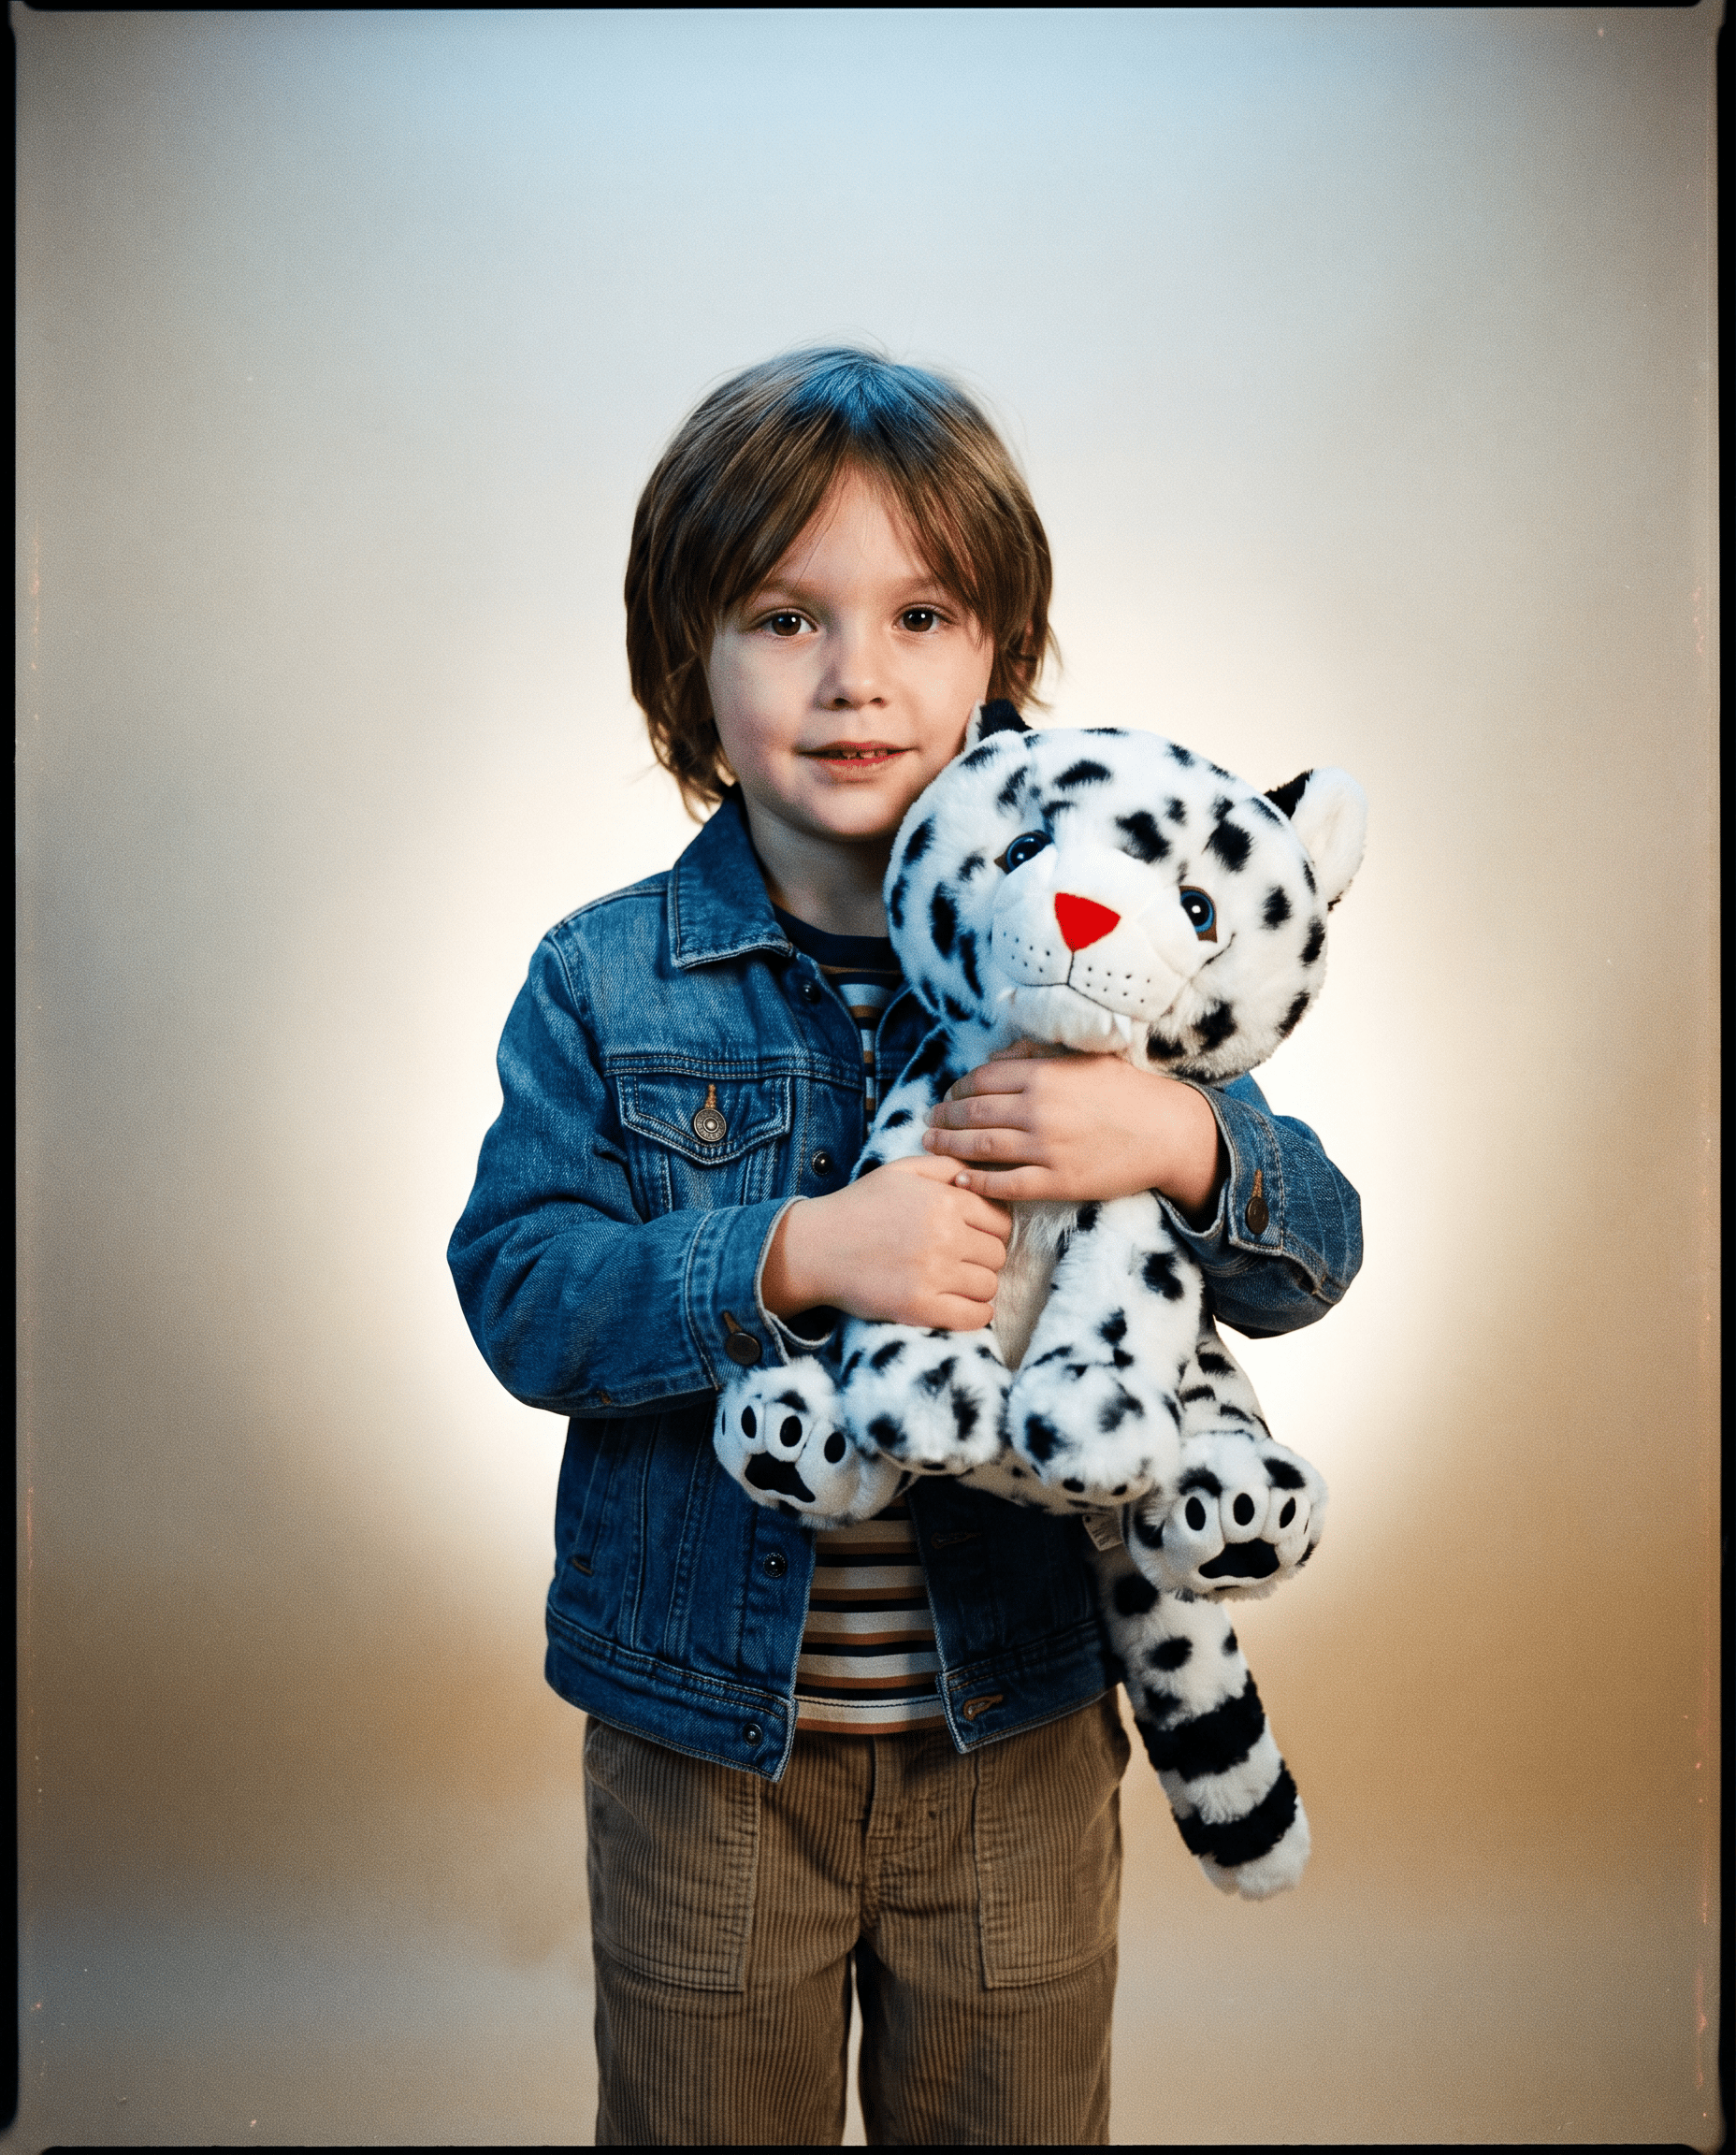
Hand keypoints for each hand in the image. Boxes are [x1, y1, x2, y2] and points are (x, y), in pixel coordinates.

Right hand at [761, 1154, 1010, 1329]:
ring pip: (989, 1286)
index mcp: (945, 1200)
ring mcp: (933, 1274)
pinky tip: (962, 1306)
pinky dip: (976, 1314)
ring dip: (978, 1286)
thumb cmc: (859, 1206)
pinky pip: (974, 1317)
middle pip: (998, 1254)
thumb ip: (946, 1165)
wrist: (815, 1247)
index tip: (972, 1235)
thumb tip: (982, 1172)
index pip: (1001, 1220)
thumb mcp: (902, 1170)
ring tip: (955, 1281)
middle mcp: (945, 1235)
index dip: (990, 1229)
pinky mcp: (919, 1307)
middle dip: (983, 1257)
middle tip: (960, 1258)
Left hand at [920, 1042, 1223, 1215]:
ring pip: (982, 1148)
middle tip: (930, 1123)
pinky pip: (1006, 1184)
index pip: (981, 1079)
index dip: (958, 1088)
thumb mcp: (1084, 1058)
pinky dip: (978, 1182)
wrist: (1168, 1132)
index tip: (949, 1095)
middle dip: (944, 1119)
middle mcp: (1038, 1110)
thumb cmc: (1128, 1091)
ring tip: (931, 1147)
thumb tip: (995, 1057)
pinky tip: (960, 1179)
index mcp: (1043, 1076)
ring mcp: (1046, 1148)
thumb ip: (1037, 1054)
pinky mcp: (1058, 1181)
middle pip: (973, 1113)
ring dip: (950, 1147)